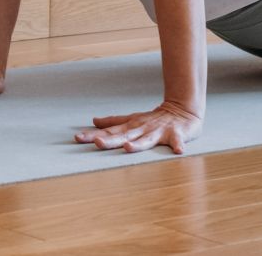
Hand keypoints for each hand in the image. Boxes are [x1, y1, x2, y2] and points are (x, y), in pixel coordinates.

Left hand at [74, 100, 201, 153]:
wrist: (183, 110)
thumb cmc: (155, 118)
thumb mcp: (133, 119)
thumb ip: (114, 122)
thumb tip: (94, 121)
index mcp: (131, 127)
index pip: (110, 131)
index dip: (94, 135)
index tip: (78, 138)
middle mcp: (142, 129)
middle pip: (124, 136)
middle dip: (110, 140)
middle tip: (96, 141)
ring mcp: (158, 132)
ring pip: (146, 140)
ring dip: (138, 144)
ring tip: (128, 147)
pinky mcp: (175, 134)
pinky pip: (177, 141)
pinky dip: (178, 145)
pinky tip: (178, 151)